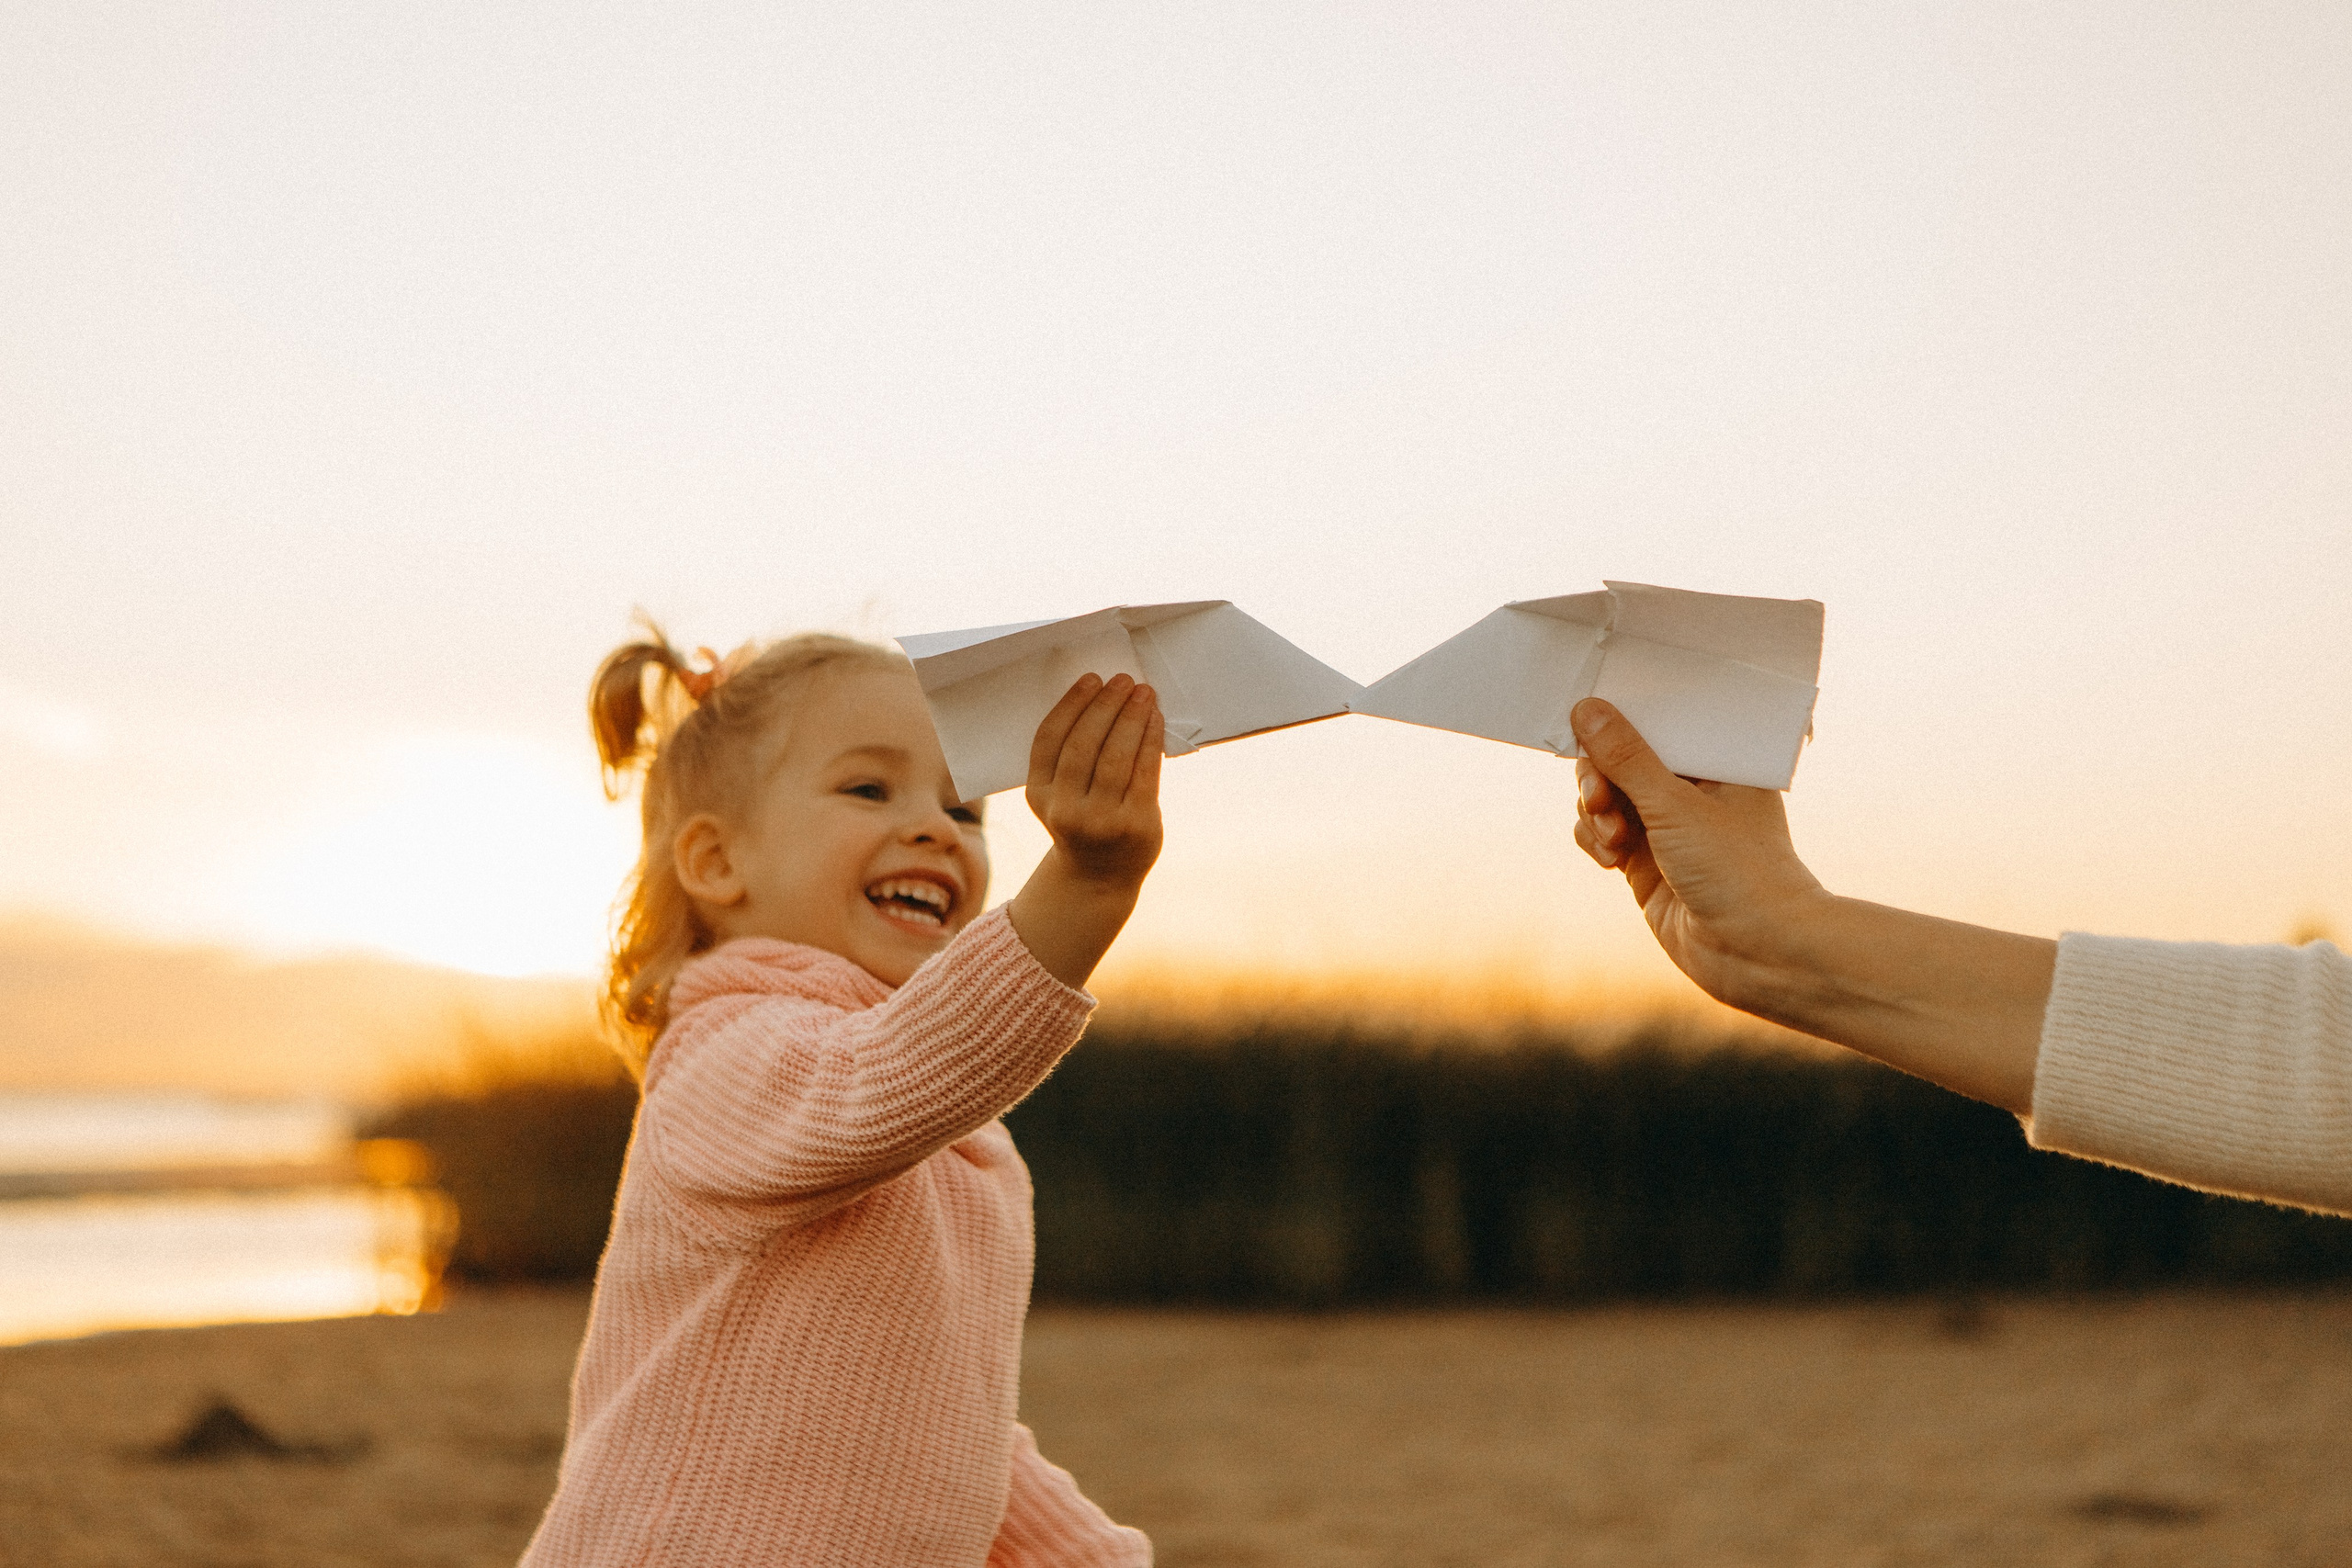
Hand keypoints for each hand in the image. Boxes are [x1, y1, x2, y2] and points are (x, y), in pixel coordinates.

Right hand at [1006, 674, 1164, 987]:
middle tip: (1123, 680)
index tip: (1091, 678)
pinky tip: (1155, 719)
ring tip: (1143, 693)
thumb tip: (1101, 696)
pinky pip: (1145, 772)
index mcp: (1039, 796)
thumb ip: (1069, 758)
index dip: (1071, 705)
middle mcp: (1066, 810)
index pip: (1050, 740)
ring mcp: (1102, 820)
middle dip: (1106, 705)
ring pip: (1116, 756)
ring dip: (1132, 718)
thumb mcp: (1060, 795)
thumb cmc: (1082, 820)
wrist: (1100, 876)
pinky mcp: (1135, 825)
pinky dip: (1151, 740)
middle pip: (1084, 744)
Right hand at [1570, 696, 2050, 1111]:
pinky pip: (1603, 835)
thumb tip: (1587, 708)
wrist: (1761, 954)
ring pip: (1607, 799)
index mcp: (1717, 762)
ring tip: (1613, 841)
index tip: (1588, 730)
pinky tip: (1609, 858)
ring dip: (1596, 813)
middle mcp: (1693, 791)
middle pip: (1622, 761)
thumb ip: (1626, 758)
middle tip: (1599, 798)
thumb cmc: (1738, 871)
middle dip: (1601, 778)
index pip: (1656, 724)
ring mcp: (1669, 828)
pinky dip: (1596, 841)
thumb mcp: (1675, 805)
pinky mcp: (1648, 864)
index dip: (1619, 725)